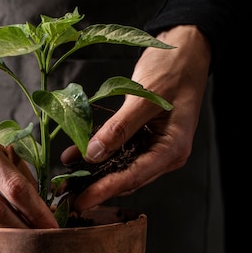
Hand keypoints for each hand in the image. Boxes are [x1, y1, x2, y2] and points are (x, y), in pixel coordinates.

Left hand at [61, 25, 211, 211]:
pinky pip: (118, 150)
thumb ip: (118, 128)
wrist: (185, 50)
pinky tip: (73, 155)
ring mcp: (155, 146)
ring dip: (93, 172)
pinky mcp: (144, 137)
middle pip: (126, 177)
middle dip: (96, 186)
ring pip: (120, 166)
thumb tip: (92, 154)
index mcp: (172, 149)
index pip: (133, 177)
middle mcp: (165, 154)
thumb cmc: (172, 70)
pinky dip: (97, 153)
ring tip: (66, 179)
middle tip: (67, 196)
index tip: (81, 201)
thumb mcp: (143, 98)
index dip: (105, 190)